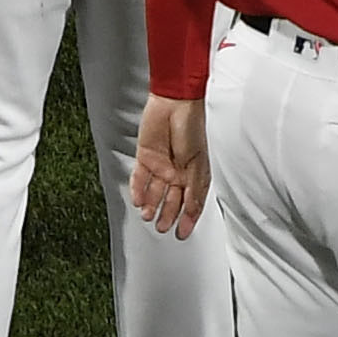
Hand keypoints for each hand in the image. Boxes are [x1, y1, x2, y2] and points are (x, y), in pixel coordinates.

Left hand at [129, 93, 209, 237]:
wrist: (177, 102)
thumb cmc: (194, 127)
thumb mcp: (199, 164)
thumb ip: (194, 190)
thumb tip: (192, 213)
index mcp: (195, 174)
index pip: (191, 202)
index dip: (188, 219)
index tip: (182, 234)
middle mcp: (178, 172)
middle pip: (171, 200)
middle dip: (167, 215)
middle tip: (162, 227)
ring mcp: (161, 164)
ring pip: (154, 191)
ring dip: (151, 205)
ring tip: (148, 216)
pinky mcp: (145, 156)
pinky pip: (140, 177)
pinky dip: (138, 189)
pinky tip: (138, 200)